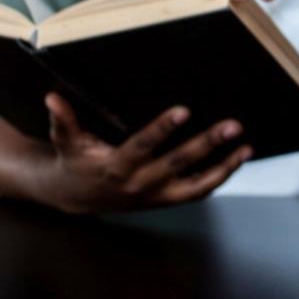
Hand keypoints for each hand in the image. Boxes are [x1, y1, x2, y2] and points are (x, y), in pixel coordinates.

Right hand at [41, 93, 249, 212]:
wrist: (77, 198)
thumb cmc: (74, 162)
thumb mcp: (65, 143)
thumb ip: (63, 121)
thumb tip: (52, 98)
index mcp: (116, 167)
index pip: (142, 147)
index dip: (161, 130)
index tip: (183, 111)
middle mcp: (140, 184)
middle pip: (178, 164)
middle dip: (206, 144)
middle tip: (232, 125)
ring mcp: (157, 195)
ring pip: (196, 185)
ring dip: (223, 167)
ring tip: (246, 147)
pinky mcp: (167, 199)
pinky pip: (199, 191)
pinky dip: (220, 176)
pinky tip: (239, 158)